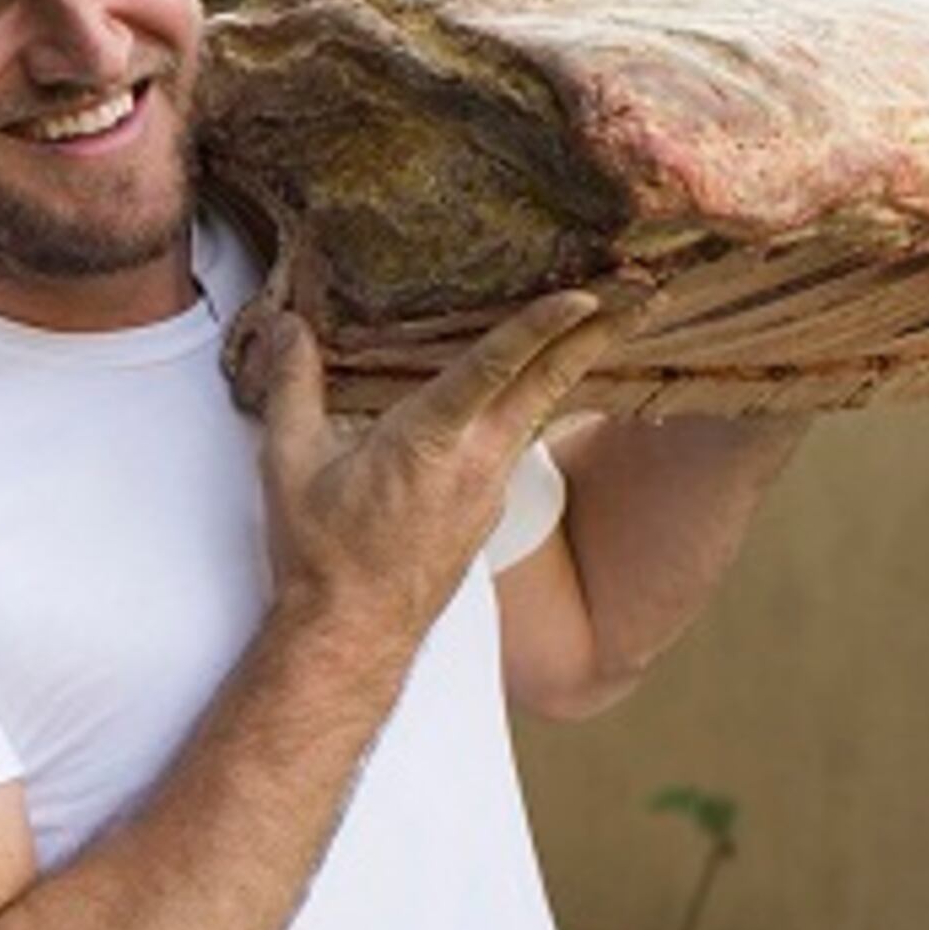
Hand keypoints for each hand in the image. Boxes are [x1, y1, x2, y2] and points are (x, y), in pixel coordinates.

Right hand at [233, 287, 642, 639]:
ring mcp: (490, 490)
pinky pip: (519, 444)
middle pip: (549, 384)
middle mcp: (476, 462)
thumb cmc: (324, 556)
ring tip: (601, 328)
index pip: (496, 366)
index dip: (542, 325)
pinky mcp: (489, 512)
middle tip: (640, 296)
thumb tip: (288, 329)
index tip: (585, 294)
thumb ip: (293, 385)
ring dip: (572, 367)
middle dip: (596, 336)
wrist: (353, 634)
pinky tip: (527, 396)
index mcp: (431, 440)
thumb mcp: (291, 462)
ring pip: (539, 412)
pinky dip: (534, 408)